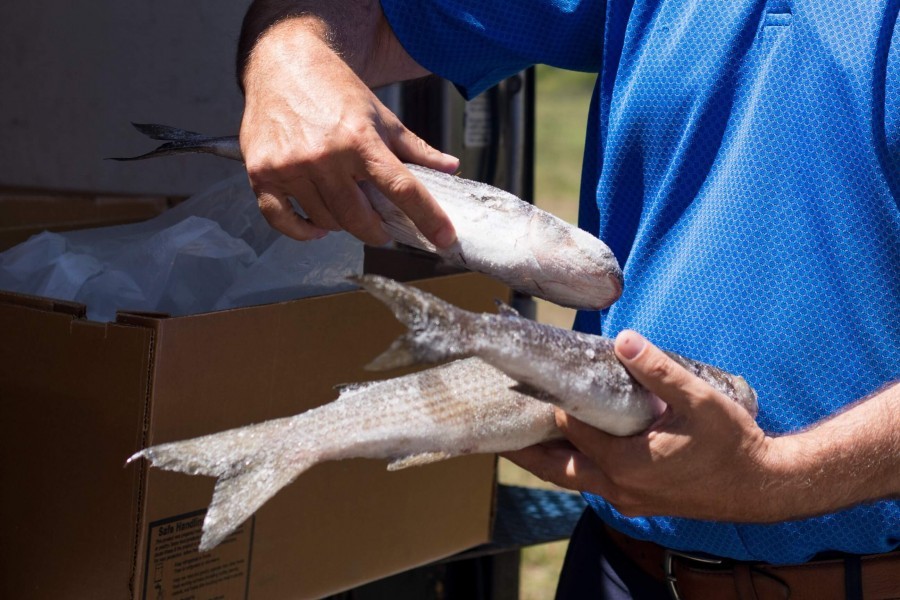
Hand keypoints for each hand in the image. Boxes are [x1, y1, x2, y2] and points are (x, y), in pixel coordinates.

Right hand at [239, 19, 459, 245]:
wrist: (283, 63)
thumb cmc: (334, 90)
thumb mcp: (382, 116)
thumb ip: (416, 148)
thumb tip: (450, 168)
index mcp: (360, 139)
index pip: (402, 189)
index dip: (427, 217)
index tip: (444, 238)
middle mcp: (324, 155)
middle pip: (359, 219)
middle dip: (377, 231)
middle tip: (382, 227)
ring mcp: (290, 166)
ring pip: (325, 221)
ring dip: (341, 224)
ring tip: (346, 207)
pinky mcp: (262, 173)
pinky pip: (282, 221)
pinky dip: (302, 231)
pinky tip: (316, 226)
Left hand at [503, 330, 799, 521]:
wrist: (762, 487)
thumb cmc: (733, 444)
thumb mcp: (700, 401)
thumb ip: (660, 371)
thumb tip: (625, 340)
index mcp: (627, 461)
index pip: (572, 429)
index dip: (552, 404)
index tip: (531, 382)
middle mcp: (619, 486)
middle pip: (555, 467)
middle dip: (525, 447)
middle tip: (497, 427)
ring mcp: (627, 499)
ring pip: (571, 480)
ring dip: (546, 460)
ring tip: (520, 439)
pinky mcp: (637, 502)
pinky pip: (591, 485)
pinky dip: (572, 468)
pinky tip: (569, 451)